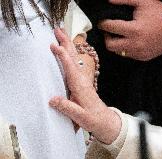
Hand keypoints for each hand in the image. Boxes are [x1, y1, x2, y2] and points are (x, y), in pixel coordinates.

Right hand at [50, 28, 121, 143]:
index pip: (70, 68)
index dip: (63, 57)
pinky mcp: (81, 84)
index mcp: (80, 87)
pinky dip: (70, 56)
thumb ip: (67, 107)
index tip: (55, 46)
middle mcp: (82, 81)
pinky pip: (74, 65)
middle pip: (73, 58)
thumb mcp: (80, 117)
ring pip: (74, 60)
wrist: (105, 121)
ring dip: (68, 46)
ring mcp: (82, 81)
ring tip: (61, 35)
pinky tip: (67, 53)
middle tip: (58, 30)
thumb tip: (53, 99)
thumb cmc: (94, 119)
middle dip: (66, 43)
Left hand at [99, 0, 161, 60]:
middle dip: (107, 37)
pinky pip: (129, 55)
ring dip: (116, 43)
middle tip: (109, 30)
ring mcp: (140, 53)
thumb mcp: (143, 2)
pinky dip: (126, 48)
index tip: (102, 21)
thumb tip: (108, 0)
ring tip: (120, 35)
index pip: (110, 28)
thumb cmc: (160, 13)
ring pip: (118, 52)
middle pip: (110, 45)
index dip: (103, 23)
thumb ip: (124, 0)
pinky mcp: (143, 57)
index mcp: (134, 30)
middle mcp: (135, 44)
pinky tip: (130, 40)